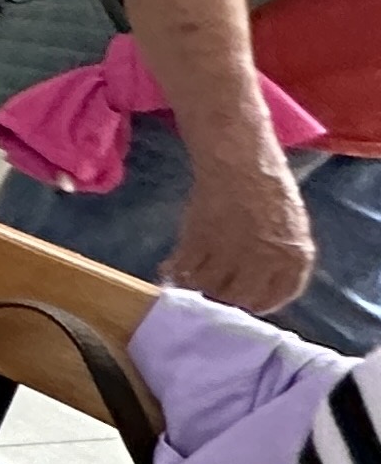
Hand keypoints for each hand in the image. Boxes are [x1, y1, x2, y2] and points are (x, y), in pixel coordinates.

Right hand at [165, 160, 318, 313]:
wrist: (240, 160)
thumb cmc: (268, 187)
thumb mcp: (290, 227)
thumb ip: (280, 258)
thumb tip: (257, 282)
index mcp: (295, 258)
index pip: (277, 297)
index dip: (257, 303)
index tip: (243, 301)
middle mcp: (266, 261)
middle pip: (240, 298)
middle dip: (224, 297)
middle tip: (212, 290)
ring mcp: (232, 253)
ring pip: (209, 287)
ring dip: (197, 286)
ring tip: (188, 279)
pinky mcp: (201, 241)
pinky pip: (184, 269)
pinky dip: (173, 271)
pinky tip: (169, 268)